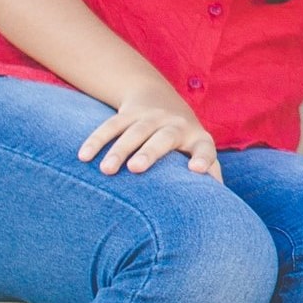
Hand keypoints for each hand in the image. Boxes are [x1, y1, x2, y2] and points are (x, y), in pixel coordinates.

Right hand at [78, 85, 222, 179]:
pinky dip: (96, 140)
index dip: (202, 158)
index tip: (196, 170)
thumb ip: (210, 173)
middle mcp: (176, 124)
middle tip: (136, 168)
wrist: (159, 97)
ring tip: (106, 171)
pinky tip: (83, 157)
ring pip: (134, 131)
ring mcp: (151, 117)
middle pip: (163, 137)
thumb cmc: (184, 140)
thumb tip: (219, 205)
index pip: (205, 149)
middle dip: (150, 152)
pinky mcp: (128, 113)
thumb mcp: (199, 150)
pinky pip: (110, 125)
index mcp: (198, 138)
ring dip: (119, 150)